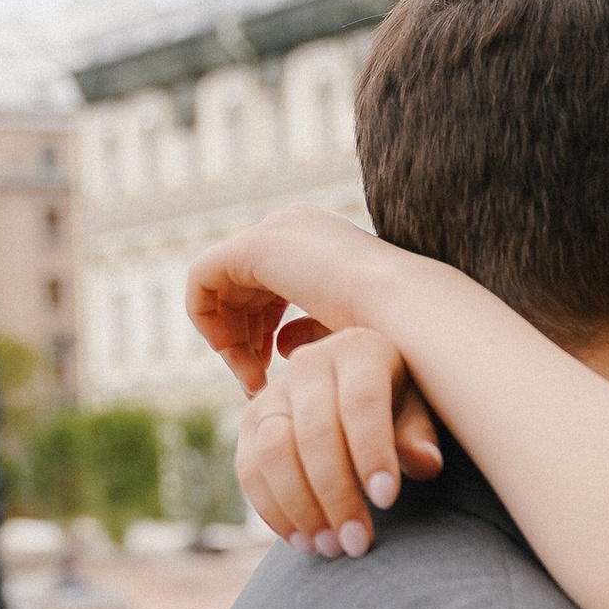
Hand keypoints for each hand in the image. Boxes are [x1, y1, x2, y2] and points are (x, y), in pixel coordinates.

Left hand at [186, 207, 403, 392]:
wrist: (408, 315)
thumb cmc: (393, 333)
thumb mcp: (345, 332)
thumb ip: (308, 331)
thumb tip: (280, 343)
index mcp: (318, 240)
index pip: (267, 284)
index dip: (260, 331)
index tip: (273, 373)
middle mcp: (293, 226)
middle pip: (239, 285)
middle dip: (241, 338)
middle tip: (256, 382)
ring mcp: (273, 230)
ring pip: (218, 286)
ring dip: (227, 339)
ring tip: (253, 379)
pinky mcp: (254, 246)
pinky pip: (200, 280)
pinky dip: (206, 321)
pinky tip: (233, 356)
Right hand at [239, 329, 442, 552]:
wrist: (357, 398)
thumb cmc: (398, 406)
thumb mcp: (418, 412)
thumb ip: (418, 436)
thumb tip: (425, 463)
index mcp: (359, 350)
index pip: (361, 402)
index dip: (372, 452)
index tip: (387, 501)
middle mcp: (309, 363)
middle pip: (314, 432)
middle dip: (335, 493)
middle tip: (357, 543)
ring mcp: (273, 393)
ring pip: (274, 453)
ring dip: (300, 508)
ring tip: (330, 548)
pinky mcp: (250, 424)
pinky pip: (249, 470)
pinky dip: (272, 510)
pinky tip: (302, 542)